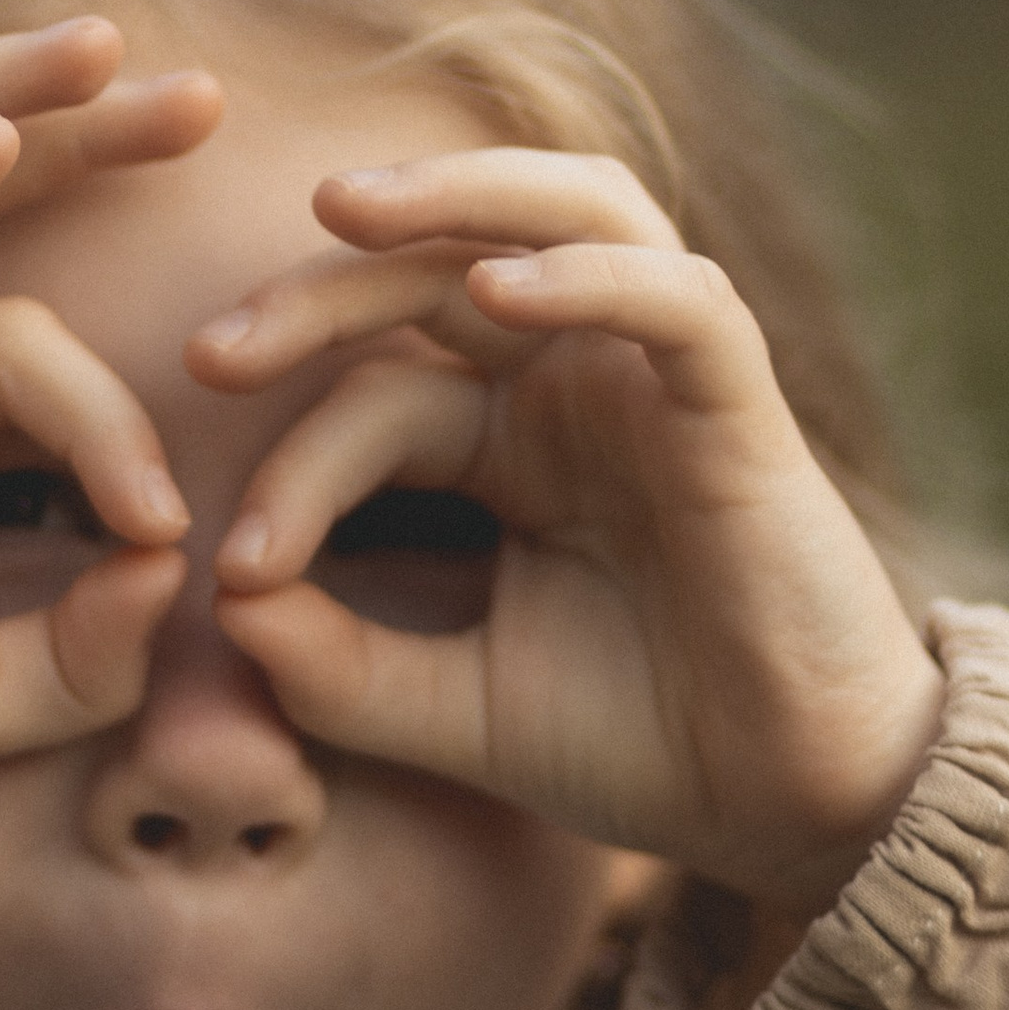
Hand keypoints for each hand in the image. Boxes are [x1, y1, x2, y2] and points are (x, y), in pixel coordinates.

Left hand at [190, 149, 943, 919]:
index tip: (231, 568)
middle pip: (440, 267)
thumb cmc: (641, 745)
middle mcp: (576, 383)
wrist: (795, 812)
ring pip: (571, 212)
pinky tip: (502, 290)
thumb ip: (339, 666)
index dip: (290, 466)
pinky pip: (676, 300)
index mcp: (507, 439)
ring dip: (458, 197)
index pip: (376, 398)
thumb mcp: (455, 712)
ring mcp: (658, 379)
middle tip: (213, 350)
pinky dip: (592, 276)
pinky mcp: (741, 405)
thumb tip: (222, 607)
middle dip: (321, 287)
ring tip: (347, 210)